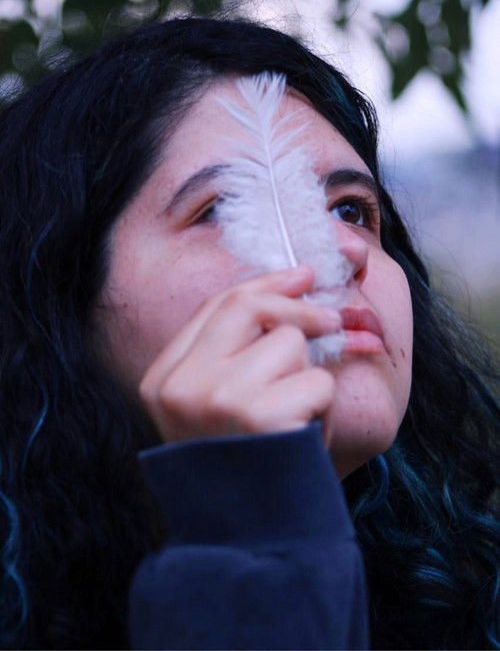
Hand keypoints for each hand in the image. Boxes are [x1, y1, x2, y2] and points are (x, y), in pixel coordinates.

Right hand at [139, 265, 340, 446]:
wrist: (246, 540)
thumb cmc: (243, 466)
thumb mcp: (217, 408)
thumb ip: (236, 353)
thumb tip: (295, 291)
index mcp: (163, 379)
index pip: (217, 306)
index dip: (267, 283)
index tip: (304, 274)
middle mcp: (182, 385)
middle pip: (249, 307)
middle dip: (299, 308)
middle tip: (332, 319)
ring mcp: (217, 399)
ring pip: (290, 344)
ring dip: (307, 379)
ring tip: (293, 418)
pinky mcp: (259, 417)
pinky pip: (316, 382)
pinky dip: (323, 410)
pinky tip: (303, 438)